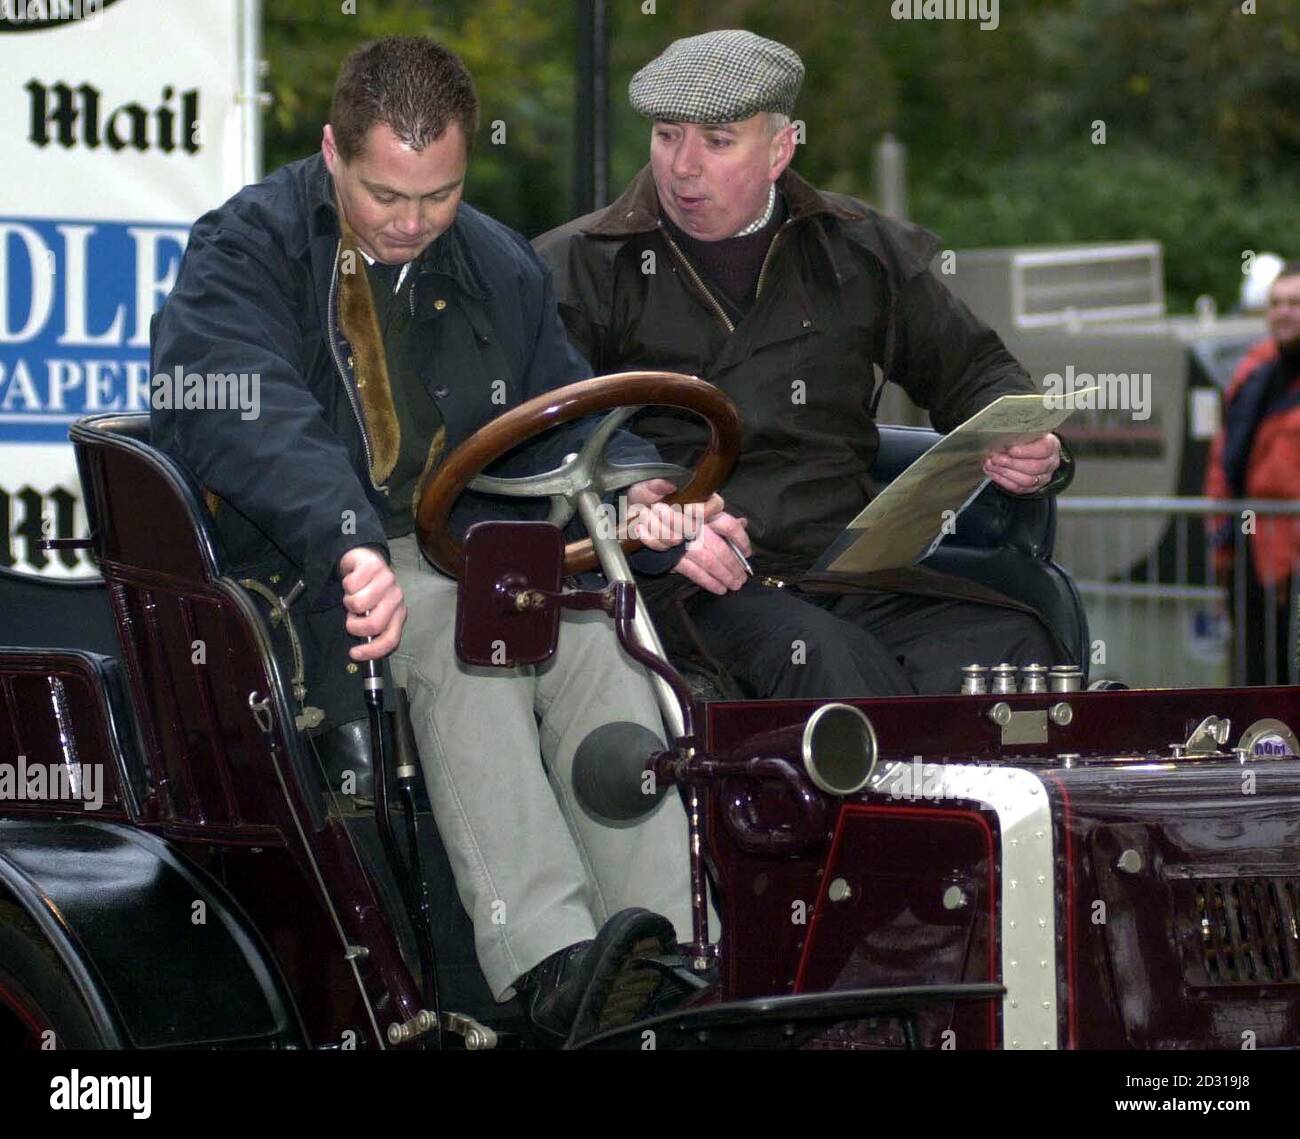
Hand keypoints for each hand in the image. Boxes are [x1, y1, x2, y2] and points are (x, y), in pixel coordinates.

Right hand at [338, 546, 406, 660]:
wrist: (365, 562)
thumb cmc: (368, 593)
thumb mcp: (372, 614)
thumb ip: (371, 631)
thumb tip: (358, 653)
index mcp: (398, 614)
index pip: (390, 640)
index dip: (372, 651)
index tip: (354, 653)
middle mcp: (397, 598)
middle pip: (373, 624)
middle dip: (354, 625)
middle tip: (352, 617)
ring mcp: (388, 581)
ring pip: (357, 604)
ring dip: (348, 602)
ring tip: (353, 596)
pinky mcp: (375, 566)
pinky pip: (350, 584)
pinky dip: (346, 584)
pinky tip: (353, 581)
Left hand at [625, 478, 723, 549]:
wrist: (631, 506)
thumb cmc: (645, 492)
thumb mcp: (650, 483)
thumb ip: (659, 483)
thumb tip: (670, 485)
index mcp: (697, 499)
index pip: (715, 506)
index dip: (704, 510)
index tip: (688, 508)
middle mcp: (692, 519)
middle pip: (693, 527)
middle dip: (673, 519)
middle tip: (657, 507)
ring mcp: (680, 534)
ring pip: (675, 538)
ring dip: (656, 526)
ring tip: (644, 513)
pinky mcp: (667, 545)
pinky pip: (661, 546)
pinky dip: (648, 536)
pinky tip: (640, 527)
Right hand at [672, 512, 751, 593]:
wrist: (648, 522)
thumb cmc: (678, 516)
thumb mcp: (699, 510)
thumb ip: (721, 518)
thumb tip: (743, 523)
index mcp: (705, 513)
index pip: (729, 526)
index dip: (742, 541)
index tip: (747, 552)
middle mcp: (696, 526)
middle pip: (722, 549)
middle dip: (735, 565)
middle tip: (743, 577)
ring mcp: (684, 542)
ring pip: (710, 562)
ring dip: (725, 576)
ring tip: (735, 584)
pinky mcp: (673, 557)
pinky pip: (694, 572)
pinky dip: (709, 582)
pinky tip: (720, 589)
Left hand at [983, 432, 1060, 493]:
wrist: (1031, 448)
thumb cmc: (1027, 438)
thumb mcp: (1026, 431)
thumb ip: (1017, 433)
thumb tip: (999, 435)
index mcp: (1052, 445)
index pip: (1043, 450)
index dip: (1026, 451)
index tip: (1011, 450)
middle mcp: (1051, 463)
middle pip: (1035, 467)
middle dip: (1011, 463)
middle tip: (995, 457)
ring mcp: (1043, 477)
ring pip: (1027, 480)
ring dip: (1005, 473)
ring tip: (991, 464)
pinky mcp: (1033, 487)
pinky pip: (1018, 488)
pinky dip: (1002, 480)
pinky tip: (993, 472)